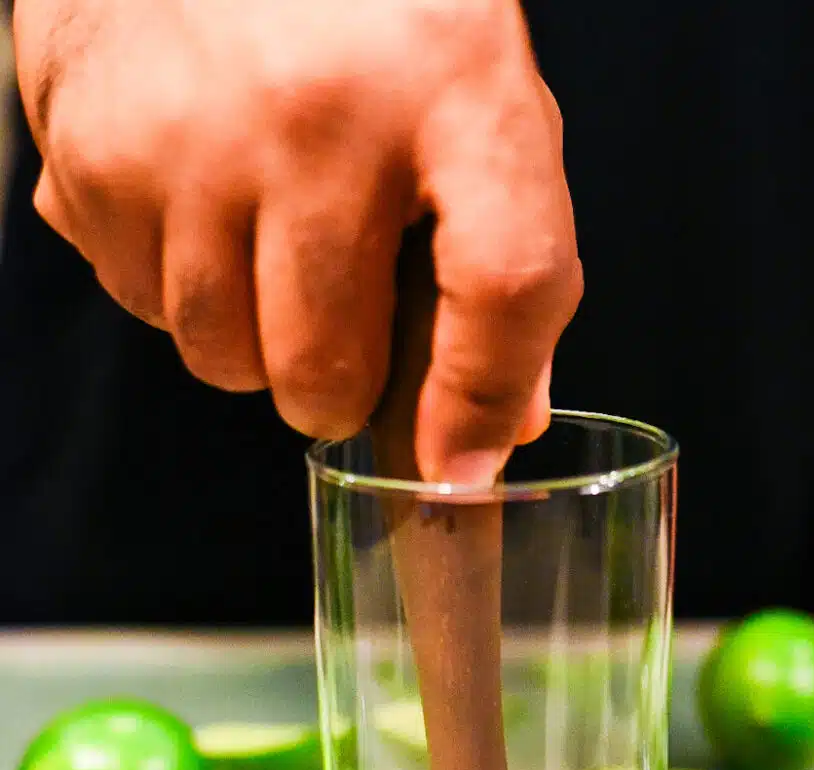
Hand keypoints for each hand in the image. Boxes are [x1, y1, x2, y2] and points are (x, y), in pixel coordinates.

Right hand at [14, 0, 580, 479]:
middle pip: (328, 369)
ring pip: (226, 362)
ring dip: (252, 343)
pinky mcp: (97, 154)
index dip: (482, 400)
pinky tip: (200, 202)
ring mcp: (195, 135)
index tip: (457, 471)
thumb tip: (496, 433)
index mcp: (455, 81)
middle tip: (339, 319)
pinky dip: (179, 289)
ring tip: (265, 244)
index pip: (503, 282)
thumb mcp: (472, 99)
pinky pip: (147, 311)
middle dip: (337, 383)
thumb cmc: (365, 20)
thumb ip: (506, 259)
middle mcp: (320, 111)